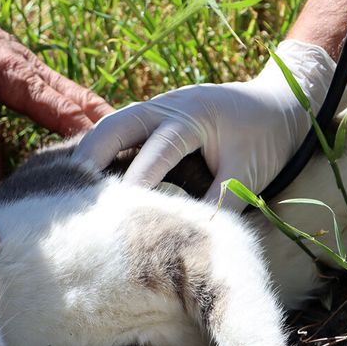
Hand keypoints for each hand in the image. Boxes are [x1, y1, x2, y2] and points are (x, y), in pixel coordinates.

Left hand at [0, 1, 113, 187]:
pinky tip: (89, 127)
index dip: (85, 136)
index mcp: (12, 74)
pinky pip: (60, 91)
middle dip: (107, 127)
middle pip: (80, 99)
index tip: (108, 161)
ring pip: (75, 94)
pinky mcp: (23, 68)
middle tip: (133, 156)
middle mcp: (30, 68)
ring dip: (98, 118)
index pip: (60, 109)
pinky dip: (80, 110)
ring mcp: (30, 66)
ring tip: (125, 146)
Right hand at [74, 40, 343, 209]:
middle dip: (90, 158)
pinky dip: (99, 153)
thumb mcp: (249, 173)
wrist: (280, 104)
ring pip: (110, 126)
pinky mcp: (153, 118)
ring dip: (88, 154)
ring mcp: (156, 108)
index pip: (157, 150)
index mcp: (192, 115)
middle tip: (67, 195)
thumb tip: (193, 242)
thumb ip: (221, 203)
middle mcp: (166, 106)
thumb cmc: (266, 139)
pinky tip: (84, 182)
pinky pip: (118, 132)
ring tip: (66, 192)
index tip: (120, 213)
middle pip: (115, 126)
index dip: (137, 182)